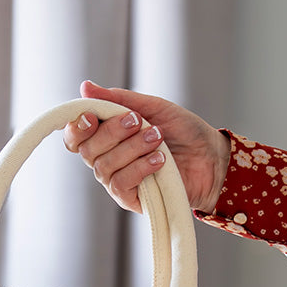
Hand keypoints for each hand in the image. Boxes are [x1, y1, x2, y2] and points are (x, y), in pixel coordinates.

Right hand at [63, 80, 229, 213]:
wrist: (211, 158)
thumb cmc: (183, 132)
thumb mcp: (152, 107)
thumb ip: (118, 100)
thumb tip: (85, 87)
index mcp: (107, 137)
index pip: (76, 137)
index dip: (77, 127)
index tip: (92, 115)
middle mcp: (107, 160)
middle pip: (87, 150)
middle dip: (112, 132)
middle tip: (140, 121)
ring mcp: (117, 181)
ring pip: (104, 166)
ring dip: (132, 148)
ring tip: (158, 138)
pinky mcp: (131, 199)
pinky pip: (120, 184)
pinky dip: (139, 168)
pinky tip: (159, 160)